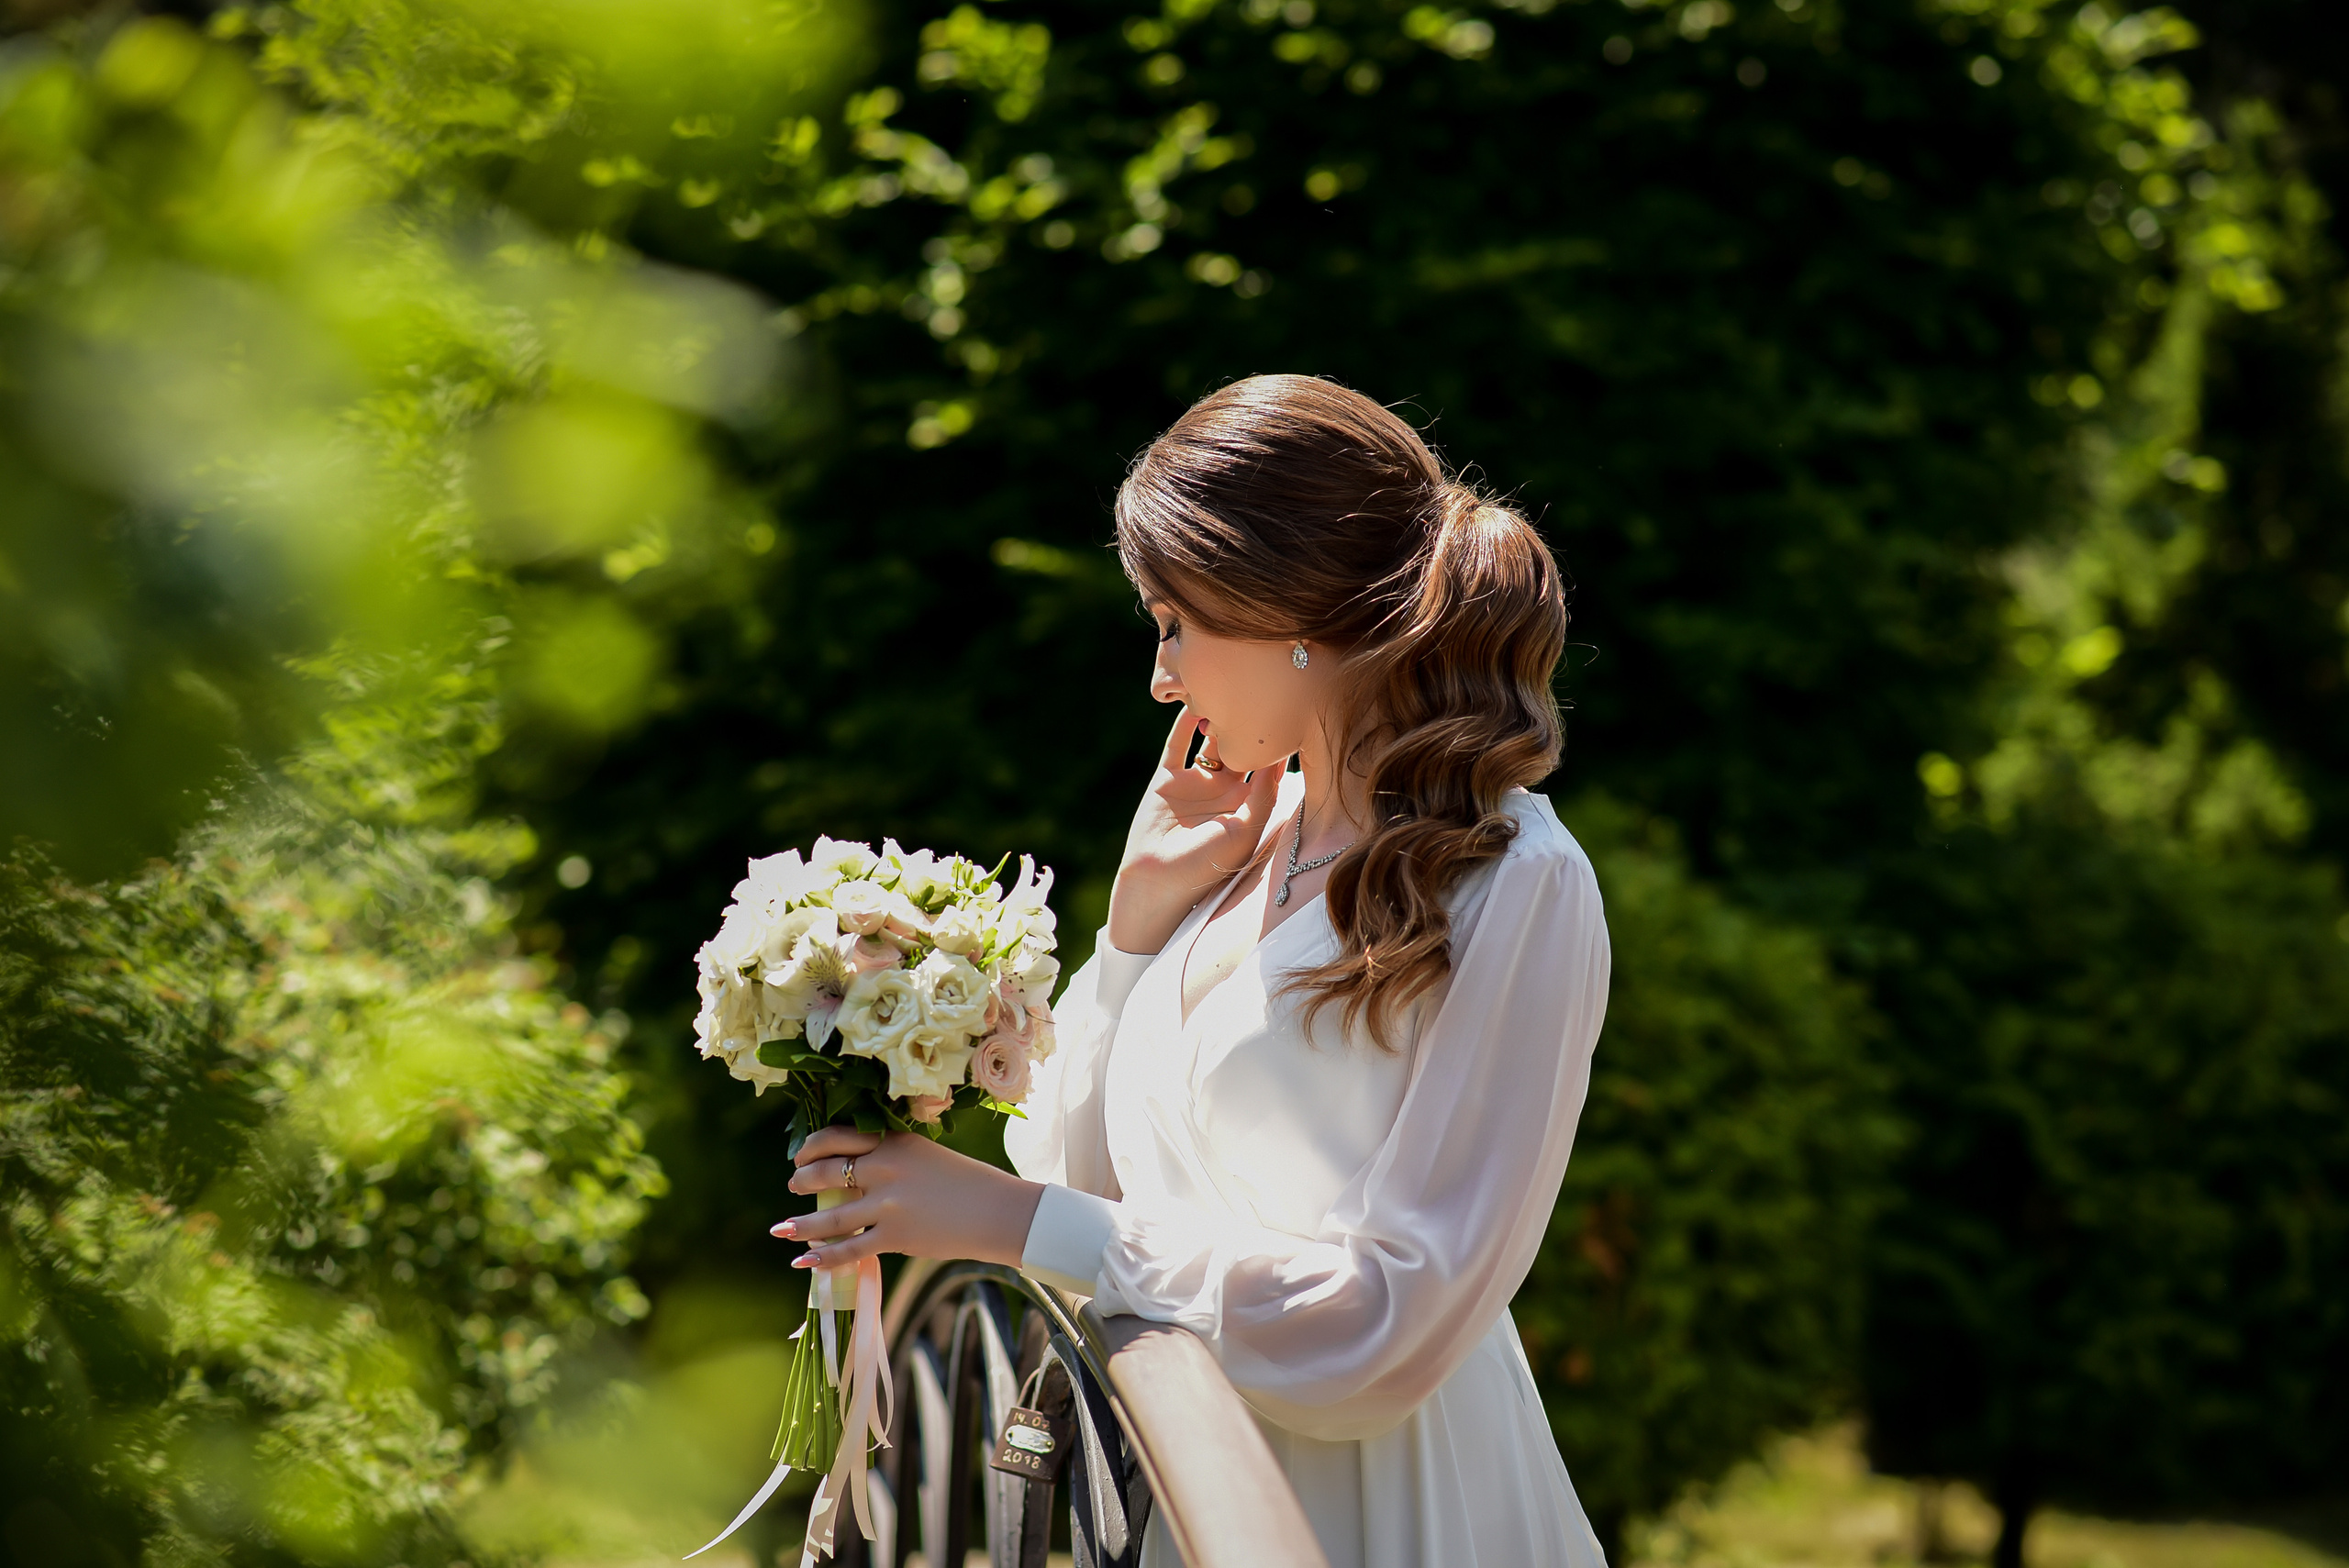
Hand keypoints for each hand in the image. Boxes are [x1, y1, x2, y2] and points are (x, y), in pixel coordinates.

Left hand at [772, 1126, 1044, 1272]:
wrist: (997, 1210)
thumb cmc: (965, 1182)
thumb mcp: (924, 1155)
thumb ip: (890, 1158)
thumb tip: (852, 1173)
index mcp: (892, 1142)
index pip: (836, 1137)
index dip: (810, 1148)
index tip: (802, 1157)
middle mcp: (884, 1168)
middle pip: (826, 1172)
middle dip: (802, 1181)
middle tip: (795, 1187)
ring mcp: (887, 1204)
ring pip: (830, 1217)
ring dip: (800, 1225)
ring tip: (781, 1229)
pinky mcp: (895, 1235)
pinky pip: (849, 1249)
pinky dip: (823, 1257)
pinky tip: (803, 1261)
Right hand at [1107, 705, 1285, 954]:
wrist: (1158, 881)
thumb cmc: (1208, 864)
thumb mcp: (1245, 831)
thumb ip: (1263, 795)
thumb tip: (1281, 757)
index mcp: (1249, 803)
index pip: (1268, 762)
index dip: (1278, 739)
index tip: (1291, 709)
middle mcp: (1225, 789)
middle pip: (1241, 744)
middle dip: (1248, 720)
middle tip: (1260, 689)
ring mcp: (1195, 782)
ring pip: (1210, 739)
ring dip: (1217, 717)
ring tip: (1226, 691)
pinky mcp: (1166, 779)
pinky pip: (1176, 744)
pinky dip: (1182, 724)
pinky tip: (1190, 702)